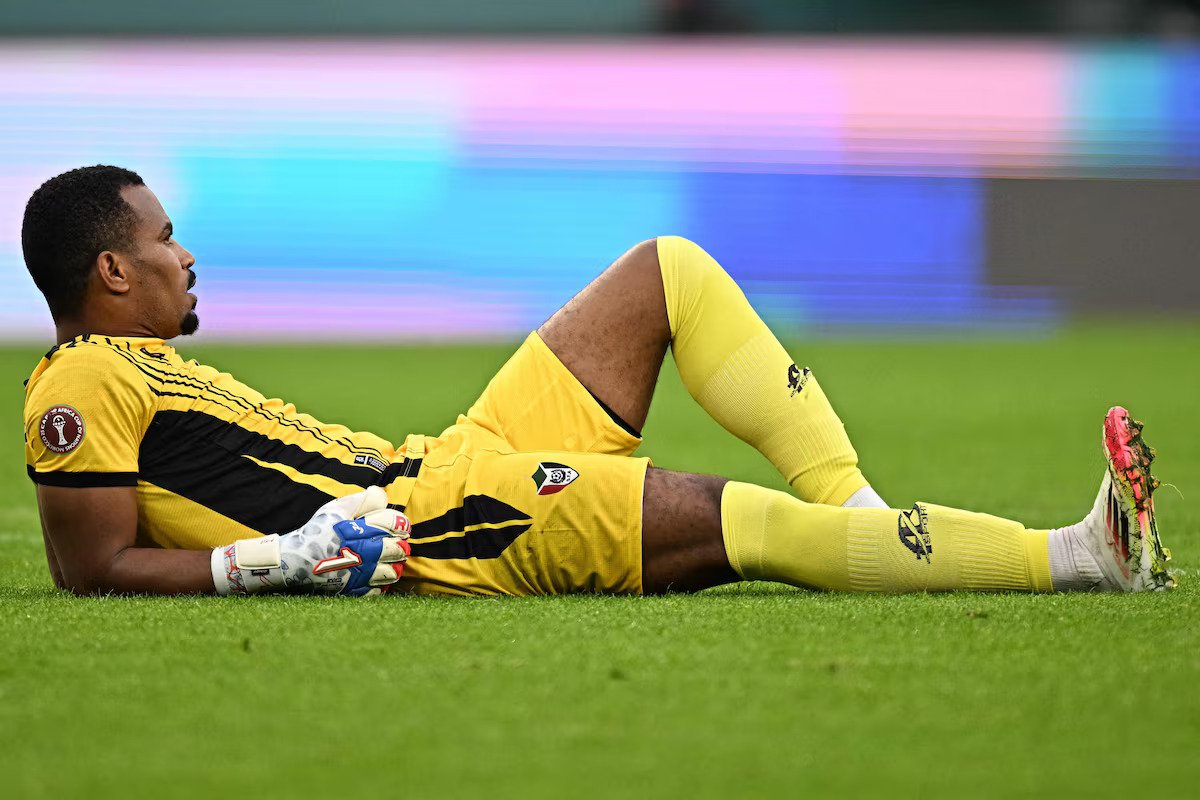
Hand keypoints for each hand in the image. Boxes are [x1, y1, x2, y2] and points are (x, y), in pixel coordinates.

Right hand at [211, 487, 410, 595]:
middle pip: (397, 549)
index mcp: (359, 530)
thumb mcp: (335, 509)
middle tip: (397, 544)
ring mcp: (358, 574)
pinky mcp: (353, 590)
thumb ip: (361, 500)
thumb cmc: (317, 532)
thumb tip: (382, 493)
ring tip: (389, 561)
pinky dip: (381, 584)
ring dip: (395, 565)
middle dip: (401, 545)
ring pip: (392, 572)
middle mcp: (361, 553)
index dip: (402, 523)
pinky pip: (378, 590)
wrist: (293, 560)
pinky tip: (376, 576)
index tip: (400, 526)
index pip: (394, 523)